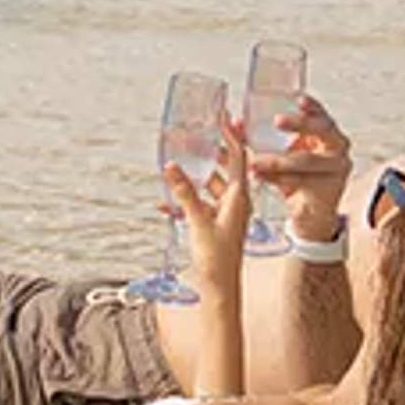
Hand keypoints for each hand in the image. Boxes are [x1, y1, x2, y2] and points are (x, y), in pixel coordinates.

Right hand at [163, 115, 254, 289]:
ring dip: (196, 172)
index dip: (232, 134)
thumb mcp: (199, 222)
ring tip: (180, 156)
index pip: (239, 157)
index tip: (225, 115)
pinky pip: (199, 203)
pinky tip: (164, 201)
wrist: (221, 289)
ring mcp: (224, 212)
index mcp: (239, 197)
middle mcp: (235, 201)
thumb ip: (185, 194)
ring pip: (209, 184)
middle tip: (200, 128)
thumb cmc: (218, 259)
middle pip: (225, 166)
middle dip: (212, 148)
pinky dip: (184, 198)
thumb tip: (172, 166)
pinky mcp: (213, 223)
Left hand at [249, 89, 351, 237]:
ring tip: (254, 162)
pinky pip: (302, 181)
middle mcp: (337, 147)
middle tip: (277, 121)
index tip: (298, 98)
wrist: (310, 212)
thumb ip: (257, 139)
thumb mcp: (279, 153)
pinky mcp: (330, 188)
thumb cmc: (296, 176)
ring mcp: (337, 168)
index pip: (321, 113)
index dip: (312, 106)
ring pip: (307, 160)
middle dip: (299, 124)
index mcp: (326, 133)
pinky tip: (261, 177)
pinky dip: (279, 179)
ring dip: (278, 160)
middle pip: (322, 129)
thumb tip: (232, 124)